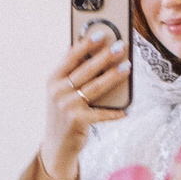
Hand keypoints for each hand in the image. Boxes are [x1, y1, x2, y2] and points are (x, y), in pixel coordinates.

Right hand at [40, 34, 128, 179]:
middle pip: (85, 70)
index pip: (70, 57)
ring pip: (95, 88)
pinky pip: (101, 114)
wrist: (57, 145)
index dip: (85, 44)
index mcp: (53, 80)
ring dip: (113, 77)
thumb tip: (95, 53)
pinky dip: (115, 112)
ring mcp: (67, 107)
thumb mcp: (62, 92)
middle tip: (120, 46)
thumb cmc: (65, 113)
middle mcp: (58, 92)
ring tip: (127, 67)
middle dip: (104, 57)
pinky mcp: (77, 121)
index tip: (100, 34)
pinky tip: (126, 110)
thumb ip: (73, 74)